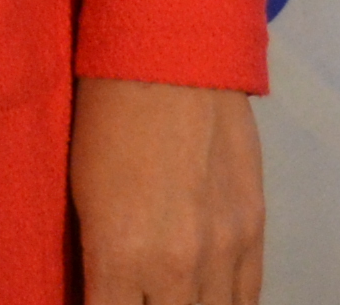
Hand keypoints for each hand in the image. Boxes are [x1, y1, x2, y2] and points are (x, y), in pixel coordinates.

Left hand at [72, 76, 259, 304]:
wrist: (172, 59)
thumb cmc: (106, 120)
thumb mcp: (85, 198)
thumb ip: (102, 263)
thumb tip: (108, 293)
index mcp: (120, 256)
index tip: (102, 304)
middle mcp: (177, 268)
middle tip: (139, 295)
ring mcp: (223, 251)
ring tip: (172, 295)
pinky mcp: (255, 230)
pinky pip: (248, 297)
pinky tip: (208, 300)